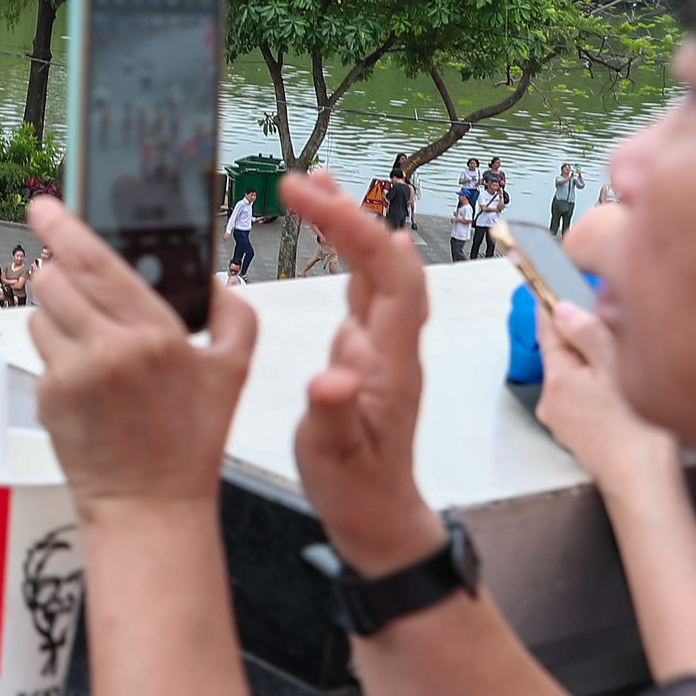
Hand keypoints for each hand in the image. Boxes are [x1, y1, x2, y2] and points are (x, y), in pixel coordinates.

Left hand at [24, 197, 257, 516]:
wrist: (149, 506)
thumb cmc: (191, 442)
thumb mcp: (232, 374)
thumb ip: (234, 315)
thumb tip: (213, 279)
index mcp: (155, 334)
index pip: (95, 261)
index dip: (62, 225)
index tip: (44, 205)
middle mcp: (108, 349)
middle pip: (54, 278)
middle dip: (59, 270)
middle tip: (74, 277)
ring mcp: (72, 374)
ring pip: (40, 312)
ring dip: (58, 314)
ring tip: (92, 342)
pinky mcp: (47, 397)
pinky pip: (41, 352)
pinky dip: (58, 354)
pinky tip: (89, 380)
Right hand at [280, 170, 444, 574]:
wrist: (379, 515)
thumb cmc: (356, 488)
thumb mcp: (335, 458)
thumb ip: (332, 414)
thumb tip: (331, 375)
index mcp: (392, 361)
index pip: (388, 277)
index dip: (355, 230)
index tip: (310, 198)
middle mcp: (395, 344)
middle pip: (386, 261)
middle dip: (347, 213)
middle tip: (300, 180)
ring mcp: (384, 345)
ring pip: (378, 269)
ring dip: (350, 224)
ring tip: (316, 185)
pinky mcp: (368, 350)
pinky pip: (365, 286)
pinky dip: (348, 251)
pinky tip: (334, 235)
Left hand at [534, 297, 678, 496]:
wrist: (644, 484)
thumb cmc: (637, 432)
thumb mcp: (616, 370)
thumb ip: (588, 334)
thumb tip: (564, 308)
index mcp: (558, 378)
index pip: (547, 329)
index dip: (552, 304)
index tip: (548, 283)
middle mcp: (553, 399)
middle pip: (563, 352)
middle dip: (582, 335)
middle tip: (608, 323)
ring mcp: (563, 418)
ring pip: (576, 375)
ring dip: (593, 364)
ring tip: (624, 364)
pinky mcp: (578, 433)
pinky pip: (585, 397)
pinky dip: (599, 388)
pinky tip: (622, 393)